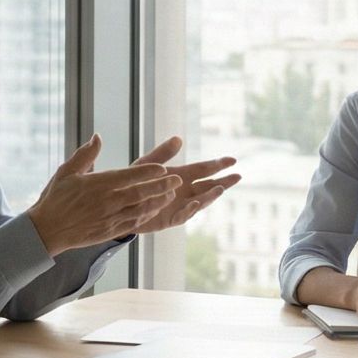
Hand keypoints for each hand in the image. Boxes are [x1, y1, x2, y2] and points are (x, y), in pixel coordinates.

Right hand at [26, 135, 182, 254]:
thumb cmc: (55, 198)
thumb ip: (85, 154)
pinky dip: (146, 216)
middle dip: (162, 186)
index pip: (130, 176)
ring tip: (170, 195)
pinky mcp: (110, 231)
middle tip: (177, 180)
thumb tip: (98, 137)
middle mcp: (108, 201)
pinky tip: (154, 210)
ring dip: (158, 202)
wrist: (48, 229)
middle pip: (142, 192)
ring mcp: (111, 218)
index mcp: (99, 184)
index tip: (163, 167)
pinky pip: (134, 223)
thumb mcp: (67, 171)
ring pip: (142, 209)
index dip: (149, 171)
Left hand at [124, 136, 240, 234]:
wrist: (120, 203)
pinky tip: (195, 203)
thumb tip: (178, 138)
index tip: (233, 160)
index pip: (204, 169)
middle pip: (208, 186)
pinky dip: (190, 210)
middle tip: (237, 176)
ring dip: (209, 196)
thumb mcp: (147, 164)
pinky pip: (183, 215)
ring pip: (200, 201)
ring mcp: (179, 206)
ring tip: (219, 188)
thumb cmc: (134, 181)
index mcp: (181, 175)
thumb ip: (162, 154)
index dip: (218, 165)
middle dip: (223, 182)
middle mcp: (184, 191)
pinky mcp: (170, 219)